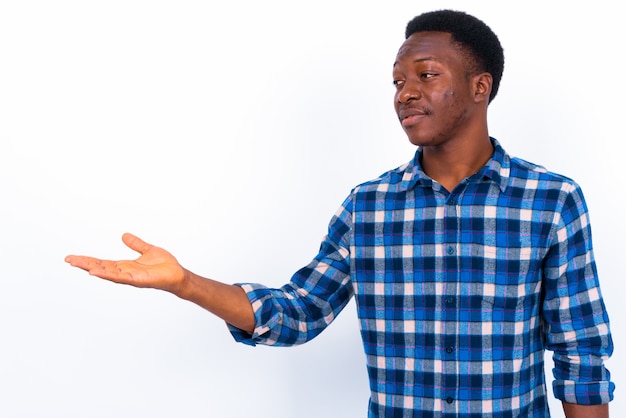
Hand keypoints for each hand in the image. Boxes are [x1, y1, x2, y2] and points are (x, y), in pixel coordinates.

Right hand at [65, 233, 186, 293]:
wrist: (178, 274)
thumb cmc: (165, 265)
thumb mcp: (147, 250)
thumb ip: (136, 244)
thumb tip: (124, 235)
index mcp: (125, 266)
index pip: (102, 262)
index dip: (88, 260)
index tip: (73, 257)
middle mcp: (124, 272)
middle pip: (100, 268)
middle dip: (84, 264)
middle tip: (67, 259)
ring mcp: (130, 277)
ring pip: (106, 272)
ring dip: (91, 268)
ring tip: (75, 264)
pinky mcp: (137, 280)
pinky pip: (119, 277)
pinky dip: (106, 275)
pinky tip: (94, 272)